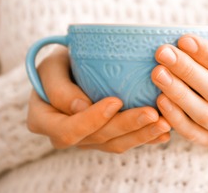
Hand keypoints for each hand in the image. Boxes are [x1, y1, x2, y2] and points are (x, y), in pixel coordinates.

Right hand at [27, 47, 170, 152]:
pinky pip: (125, 141)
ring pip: (115, 144)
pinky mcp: (104, 137)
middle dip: (127, 127)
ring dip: (142, 135)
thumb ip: (58, 86)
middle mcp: (63, 135)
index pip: (67, 129)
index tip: (115, 101)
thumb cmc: (59, 63)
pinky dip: (145, 137)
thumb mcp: (51, 65)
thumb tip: (80, 107)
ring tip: (164, 123)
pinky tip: (163, 133)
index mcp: (43, 120)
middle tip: (153, 114)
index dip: (92, 119)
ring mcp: (85, 139)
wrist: (68, 69)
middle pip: (97, 138)